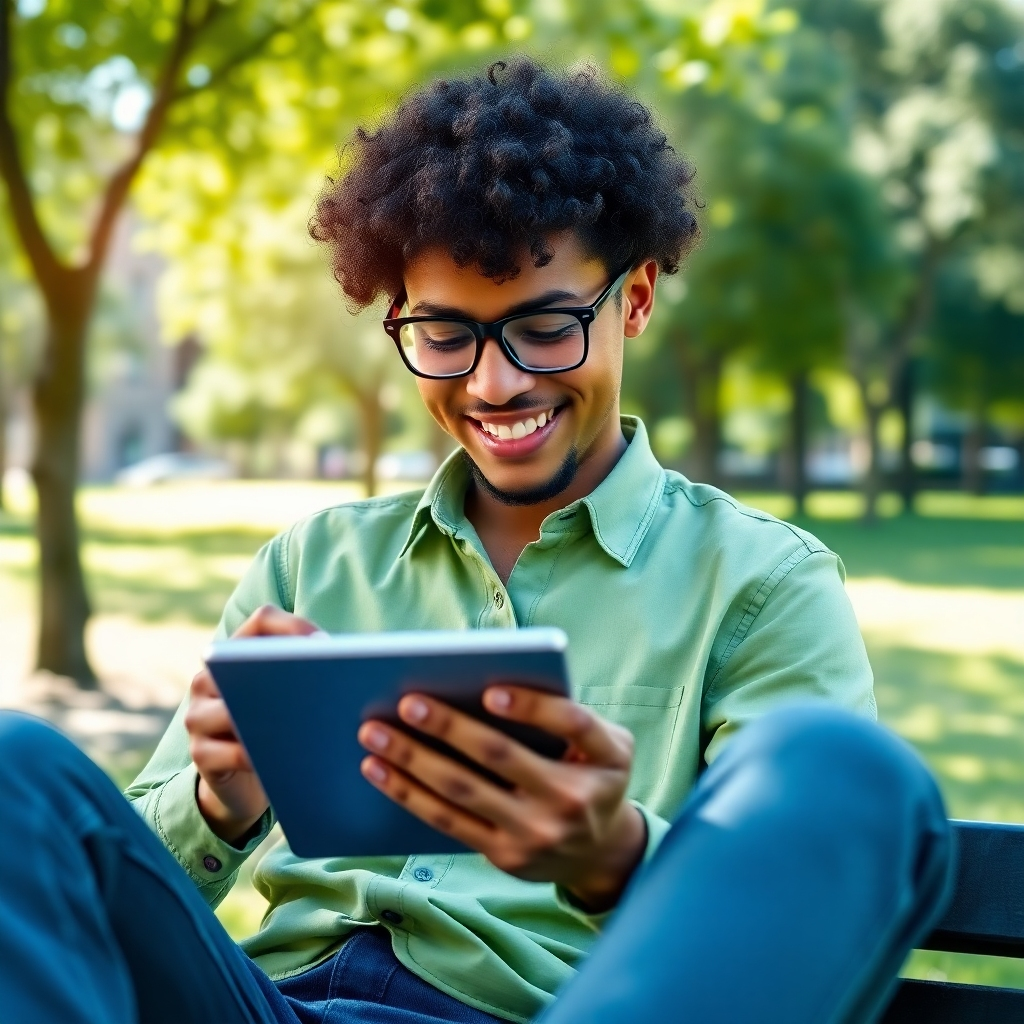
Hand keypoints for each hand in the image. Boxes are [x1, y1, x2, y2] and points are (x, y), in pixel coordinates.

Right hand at [186, 605, 319, 843]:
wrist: (242, 783)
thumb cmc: (275, 728)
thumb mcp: (288, 699)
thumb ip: (306, 675)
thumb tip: (349, 665)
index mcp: (234, 655)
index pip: (262, 620)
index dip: (294, 626)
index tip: (326, 645)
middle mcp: (209, 679)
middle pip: (243, 660)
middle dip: (285, 669)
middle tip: (324, 681)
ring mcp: (198, 716)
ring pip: (234, 711)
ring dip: (273, 719)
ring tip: (309, 726)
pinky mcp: (200, 754)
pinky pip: (233, 753)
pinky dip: (264, 756)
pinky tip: (291, 761)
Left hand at [357, 686, 645, 911]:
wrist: (602, 853)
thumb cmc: (594, 774)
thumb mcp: (606, 743)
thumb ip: (567, 717)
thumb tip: (488, 687)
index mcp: (605, 757)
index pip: (571, 724)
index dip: (532, 707)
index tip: (490, 692)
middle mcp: (572, 798)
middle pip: (500, 756)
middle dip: (449, 727)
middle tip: (407, 702)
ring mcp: (535, 832)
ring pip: (462, 790)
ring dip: (412, 759)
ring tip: (374, 733)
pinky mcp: (505, 855)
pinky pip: (447, 821)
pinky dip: (408, 793)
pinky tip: (379, 769)